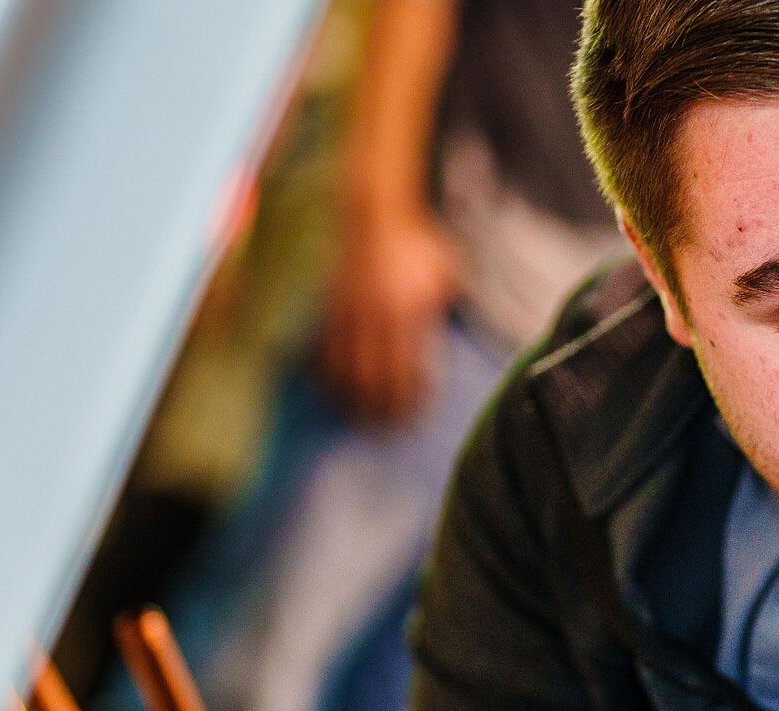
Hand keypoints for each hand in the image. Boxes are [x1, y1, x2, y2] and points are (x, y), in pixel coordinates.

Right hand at [313, 207, 456, 426]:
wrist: (375, 212)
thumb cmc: (418, 242)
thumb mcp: (446, 271)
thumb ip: (449, 305)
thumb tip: (458, 335)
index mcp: (408, 311)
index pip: (407, 371)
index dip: (409, 401)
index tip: (414, 418)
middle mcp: (375, 317)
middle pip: (372, 378)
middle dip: (378, 410)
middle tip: (385, 430)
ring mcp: (347, 312)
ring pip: (343, 368)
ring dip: (349, 398)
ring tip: (357, 418)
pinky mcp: (328, 306)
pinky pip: (321, 349)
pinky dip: (323, 373)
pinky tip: (328, 389)